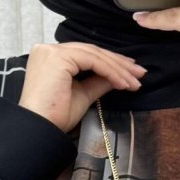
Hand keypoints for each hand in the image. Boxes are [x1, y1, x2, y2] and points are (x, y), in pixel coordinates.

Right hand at [19, 42, 146, 132]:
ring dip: (118, 69)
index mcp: (50, 58)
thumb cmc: (54, 117)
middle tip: (139, 75)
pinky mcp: (58, 57)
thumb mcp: (82, 95)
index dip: (110, 63)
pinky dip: (110, 71)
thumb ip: (98, 82)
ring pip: (95, 55)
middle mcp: (48, 50)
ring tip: (134, 82)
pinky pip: (92, 61)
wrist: (40, 129)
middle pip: (92, 52)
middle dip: (118, 64)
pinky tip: (123, 83)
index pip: (85, 55)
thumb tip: (118, 76)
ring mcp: (52, 52)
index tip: (130, 74)